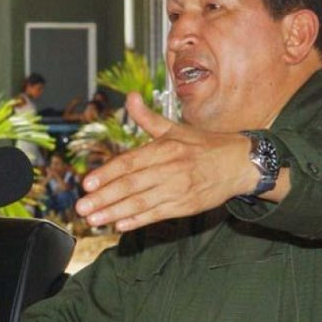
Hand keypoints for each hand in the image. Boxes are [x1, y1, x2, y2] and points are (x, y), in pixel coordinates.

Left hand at [75, 93, 259, 231]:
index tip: (87, 183)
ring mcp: (177, 189)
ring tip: (93, 219)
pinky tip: (119, 225)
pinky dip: (138, 220)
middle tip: (81, 206)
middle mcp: (169, 169)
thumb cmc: (203, 145)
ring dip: (114, 212)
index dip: (106, 174)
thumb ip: (147, 118)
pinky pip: (157, 215)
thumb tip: (131, 96)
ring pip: (140, 203)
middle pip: (130, 185)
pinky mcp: (185, 206)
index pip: (128, 163)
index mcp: (164, 149)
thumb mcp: (175, 128)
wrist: (239, 163)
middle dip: (104, 197)